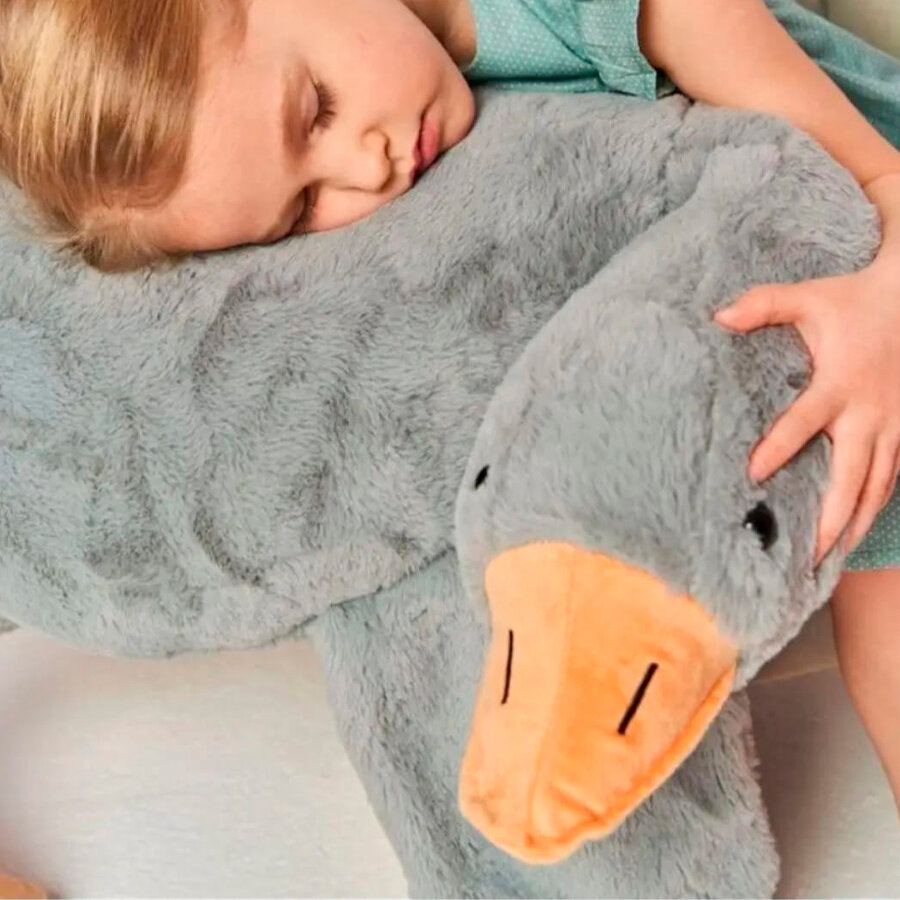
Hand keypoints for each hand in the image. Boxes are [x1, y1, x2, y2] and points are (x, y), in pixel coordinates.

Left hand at [714, 257, 899, 565]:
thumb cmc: (852, 301)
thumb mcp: (806, 297)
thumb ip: (763, 305)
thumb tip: (718, 316)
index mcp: (839, 384)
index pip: (802, 422)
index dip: (778, 448)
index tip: (753, 473)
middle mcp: (868, 412)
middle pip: (851, 476)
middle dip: (831, 518)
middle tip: (810, 555)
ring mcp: (892, 425)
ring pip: (877, 486)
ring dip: (855, 523)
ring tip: (833, 559)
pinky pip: (891, 476)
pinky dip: (875, 505)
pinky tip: (857, 530)